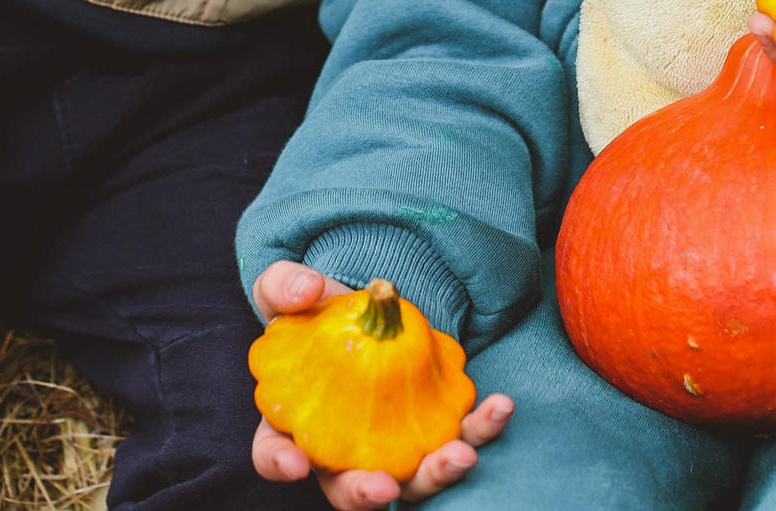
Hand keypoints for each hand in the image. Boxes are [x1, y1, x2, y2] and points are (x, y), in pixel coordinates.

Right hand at [248, 261, 512, 505]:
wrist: (368, 307)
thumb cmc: (316, 310)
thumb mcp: (287, 289)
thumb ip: (283, 286)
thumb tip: (304, 294)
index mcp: (293, 423)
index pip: (275, 454)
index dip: (281, 462)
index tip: (295, 462)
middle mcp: (343, 450)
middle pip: (347, 490)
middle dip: (365, 495)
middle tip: (384, 487)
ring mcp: (392, 446)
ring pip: (411, 481)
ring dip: (436, 474)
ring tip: (461, 456)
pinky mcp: (433, 429)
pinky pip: (458, 438)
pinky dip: (481, 428)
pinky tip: (500, 406)